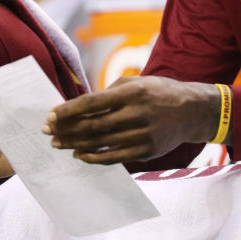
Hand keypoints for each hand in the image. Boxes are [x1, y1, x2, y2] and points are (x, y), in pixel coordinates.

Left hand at [44, 76, 220, 164]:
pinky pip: (114, 157)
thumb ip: (109, 93)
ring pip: (100, 143)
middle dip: (66, 129)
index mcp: (132, 92)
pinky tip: (80, 155)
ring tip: (59, 144)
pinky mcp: (146, 151)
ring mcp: (142, 135)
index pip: (92, 103)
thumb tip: (79, 105)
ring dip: (75, 145)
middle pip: (92, 125)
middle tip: (48, 132)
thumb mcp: (136, 82)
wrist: (192, 111)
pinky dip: (94, 157)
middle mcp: (137, 114)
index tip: (50, 116)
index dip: (68, 110)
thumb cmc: (158, 92)